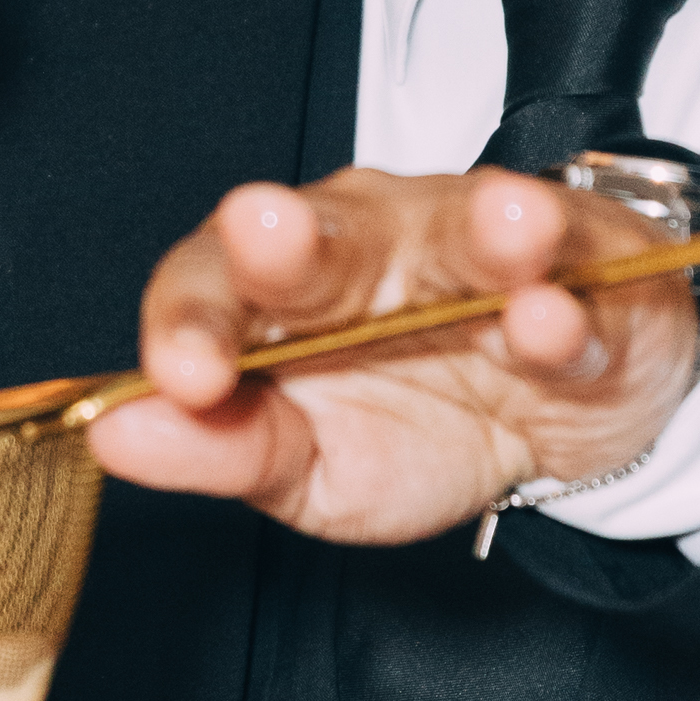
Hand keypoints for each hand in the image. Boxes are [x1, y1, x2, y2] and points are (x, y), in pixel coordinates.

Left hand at [82, 167, 699, 544]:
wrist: (556, 429)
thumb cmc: (417, 427)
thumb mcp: (313, 470)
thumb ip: (222, 449)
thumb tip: (117, 433)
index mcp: (286, 288)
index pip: (215, 280)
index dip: (194, 321)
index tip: (184, 379)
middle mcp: (371, 241)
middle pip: (326, 231)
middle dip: (297, 235)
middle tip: (266, 231)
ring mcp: (480, 243)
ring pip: (468, 229)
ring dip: (480, 231)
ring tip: (493, 232)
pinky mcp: (582, 264)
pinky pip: (573, 284)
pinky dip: (568, 307)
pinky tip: (554, 320)